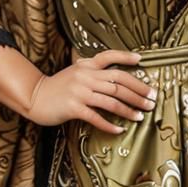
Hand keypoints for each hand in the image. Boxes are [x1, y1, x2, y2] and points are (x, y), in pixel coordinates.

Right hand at [28, 49, 156, 133]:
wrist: (35, 97)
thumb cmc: (58, 87)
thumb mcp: (75, 72)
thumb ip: (93, 71)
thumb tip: (117, 77)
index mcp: (86, 66)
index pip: (109, 57)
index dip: (125, 57)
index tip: (141, 60)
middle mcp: (85, 76)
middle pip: (118, 82)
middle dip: (138, 91)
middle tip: (152, 100)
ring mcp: (79, 92)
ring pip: (111, 101)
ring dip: (129, 110)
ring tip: (141, 116)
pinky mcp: (73, 108)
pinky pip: (96, 117)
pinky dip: (110, 125)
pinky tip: (120, 129)